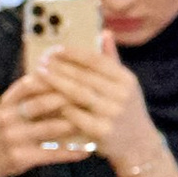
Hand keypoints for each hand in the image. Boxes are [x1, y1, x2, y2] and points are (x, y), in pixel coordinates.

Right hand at [0, 60, 102, 176]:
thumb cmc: (7, 130)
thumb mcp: (11, 109)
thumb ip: (32, 95)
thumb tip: (66, 76)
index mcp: (7, 102)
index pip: (30, 83)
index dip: (54, 78)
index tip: (78, 75)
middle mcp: (7, 117)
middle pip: (41, 103)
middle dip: (69, 99)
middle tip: (94, 97)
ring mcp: (13, 138)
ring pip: (49, 128)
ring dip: (74, 125)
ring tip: (95, 121)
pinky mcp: (19, 158)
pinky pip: (51, 154)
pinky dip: (71, 152)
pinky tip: (87, 151)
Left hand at [38, 39, 152, 176]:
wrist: (138, 144)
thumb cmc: (126, 110)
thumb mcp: (125, 84)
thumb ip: (112, 60)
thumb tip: (104, 32)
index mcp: (126, 79)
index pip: (97, 60)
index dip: (74, 54)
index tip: (55, 49)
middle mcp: (122, 94)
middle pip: (84, 76)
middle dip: (60, 67)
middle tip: (41, 61)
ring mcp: (112, 113)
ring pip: (78, 94)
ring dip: (56, 83)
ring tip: (39, 76)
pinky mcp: (102, 131)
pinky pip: (76, 115)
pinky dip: (60, 106)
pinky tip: (46, 100)